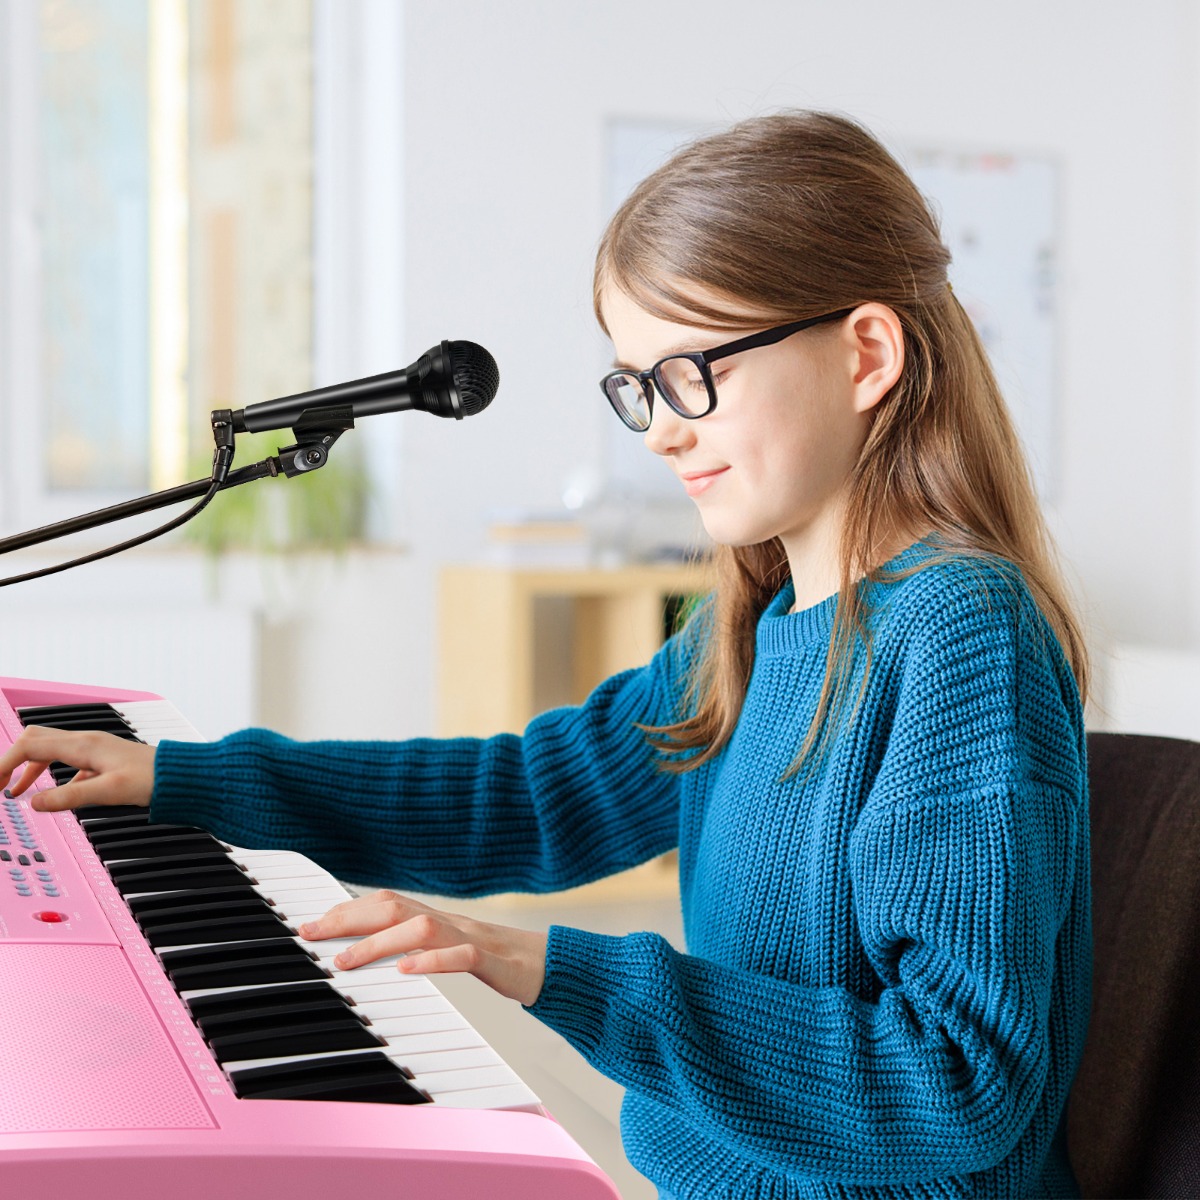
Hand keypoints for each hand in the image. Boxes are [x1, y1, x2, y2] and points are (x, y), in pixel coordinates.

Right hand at [0, 726, 155, 810]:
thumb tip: (35, 803)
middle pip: (35, 741)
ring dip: (30, 768)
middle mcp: (86, 741)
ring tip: (16, 791)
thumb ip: (70, 797)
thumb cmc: (153, 778)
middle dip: (12, 760)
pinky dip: (51, 776)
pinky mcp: (103, 759)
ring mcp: (95, 749)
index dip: (5, 763)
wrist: (180, 775)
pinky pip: (67, 762)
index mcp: (82, 744)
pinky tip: (54, 794)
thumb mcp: (108, 791)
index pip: (29, 745)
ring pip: (51, 751)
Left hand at [300, 889, 548, 1007]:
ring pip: (421, 927)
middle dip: (347, 919)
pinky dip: (432, 961)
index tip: (309, 924)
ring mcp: (471, 936)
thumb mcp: (447, 953)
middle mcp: (448, 921)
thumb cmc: (496, 961)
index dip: (345, 909)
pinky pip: (463, 955)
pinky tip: (406, 970)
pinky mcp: (494, 961)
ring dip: (378, 942)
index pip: (384, 902)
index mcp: (436, 919)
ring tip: (346, 961)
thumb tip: (363, 955)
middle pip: (393, 906)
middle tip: (311, 936)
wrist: (550, 965)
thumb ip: (412, 948)